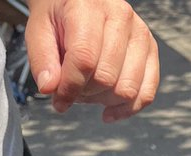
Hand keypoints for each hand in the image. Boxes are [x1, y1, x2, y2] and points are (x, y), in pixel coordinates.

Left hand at [25, 0, 159, 121]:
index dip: (70, 87)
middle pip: (106, 78)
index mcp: (89, 6)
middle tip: (73, 90)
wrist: (81, 2)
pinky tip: (109, 110)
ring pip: (127, 89)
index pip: (84, 59)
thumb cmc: (60, 16)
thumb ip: (42, 59)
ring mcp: (139, 34)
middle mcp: (120, 16)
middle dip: (86, 94)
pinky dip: (127, 109)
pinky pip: (146, 93)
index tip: (59, 100)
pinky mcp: (151, 51)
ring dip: (104, 101)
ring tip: (90, 91)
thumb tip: (50, 88)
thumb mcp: (40, 30)